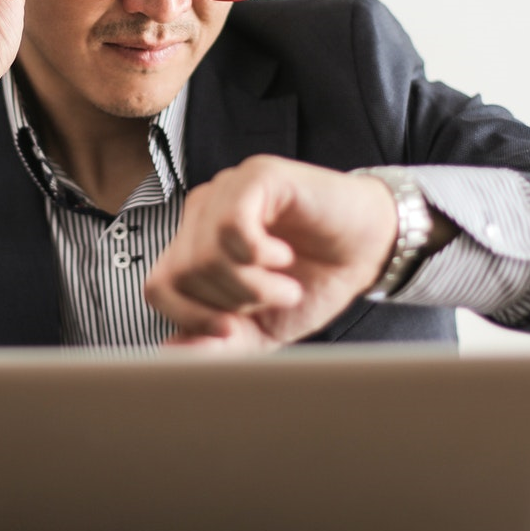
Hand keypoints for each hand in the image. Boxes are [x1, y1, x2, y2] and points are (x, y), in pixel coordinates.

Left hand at [143, 155, 398, 352]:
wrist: (370, 250)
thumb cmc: (315, 281)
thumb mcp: (263, 329)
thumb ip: (218, 344)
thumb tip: (169, 354)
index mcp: (195, 244)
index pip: (158, 286)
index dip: (190, 318)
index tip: (233, 329)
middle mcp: (203, 213)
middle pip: (181, 274)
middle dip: (230, 303)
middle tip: (272, 300)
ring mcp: (227, 190)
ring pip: (204, 254)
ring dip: (252, 285)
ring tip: (286, 284)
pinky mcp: (257, 176)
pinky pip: (232, 224)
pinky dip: (259, 255)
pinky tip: (284, 256)